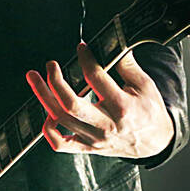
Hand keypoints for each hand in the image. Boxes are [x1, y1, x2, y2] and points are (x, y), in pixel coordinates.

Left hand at [26, 41, 173, 159]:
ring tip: (34, 78)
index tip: (81, 48)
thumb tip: (113, 42)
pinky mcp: (88, 148)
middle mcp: (106, 125)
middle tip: (50, 64)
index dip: (85, 59)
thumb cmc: (149, 112)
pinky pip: (60, 144)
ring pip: (60, 120)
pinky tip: (47, 113)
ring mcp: (94, 139)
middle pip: (70, 104)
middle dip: (54, 82)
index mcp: (122, 106)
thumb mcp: (145, 85)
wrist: (155, 143)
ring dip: (43, 97)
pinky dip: (48, 130)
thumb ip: (127, 65)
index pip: (96, 78)